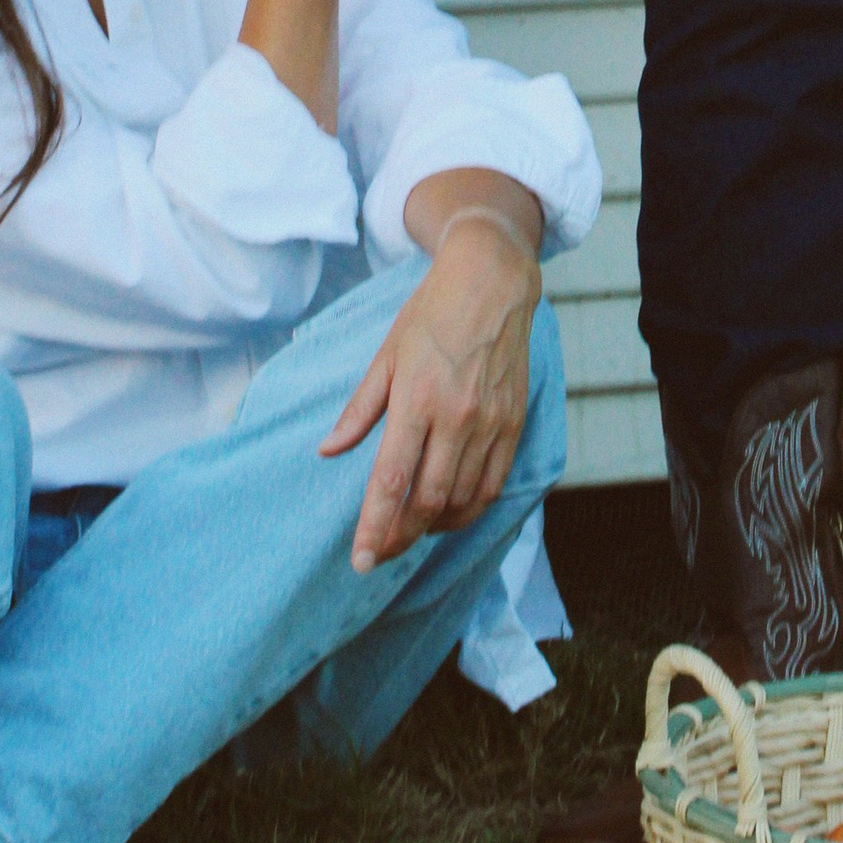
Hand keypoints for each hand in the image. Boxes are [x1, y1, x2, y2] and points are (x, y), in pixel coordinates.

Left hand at [321, 207, 542, 570]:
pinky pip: (494, 484)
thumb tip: (328, 451)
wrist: (492, 281)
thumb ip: (359, 410)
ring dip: (434, 526)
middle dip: (401, 537)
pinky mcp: (513, 423)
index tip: (361, 560)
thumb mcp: (386, 356)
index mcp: (417, 399)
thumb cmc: (431, 314)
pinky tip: (450, 512)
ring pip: (463, 500)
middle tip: (380, 553)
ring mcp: (490, 422)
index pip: (392, 480)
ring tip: (411, 529)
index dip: (375, 527)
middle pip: (428, 501)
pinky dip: (470, 508)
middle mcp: (457, 417)